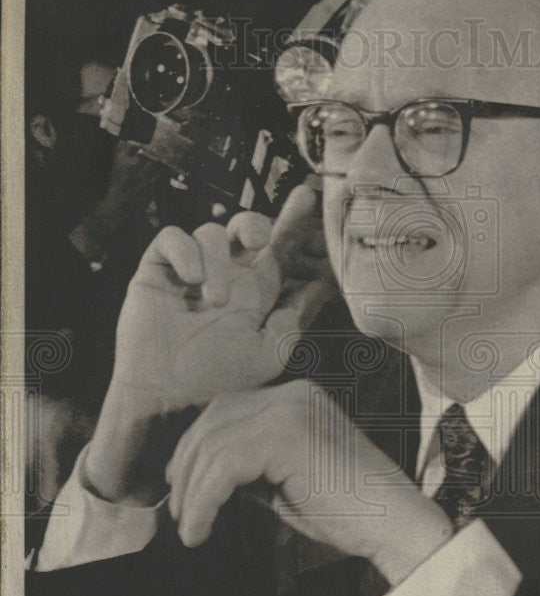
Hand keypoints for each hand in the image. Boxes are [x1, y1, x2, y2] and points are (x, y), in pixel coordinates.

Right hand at [111, 184, 334, 412]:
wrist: (169, 398)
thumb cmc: (221, 381)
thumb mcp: (270, 352)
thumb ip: (295, 317)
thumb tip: (324, 285)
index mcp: (255, 292)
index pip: (279, 250)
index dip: (293, 223)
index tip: (307, 197)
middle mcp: (226, 274)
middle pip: (245, 227)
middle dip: (255, 223)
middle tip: (258, 240)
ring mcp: (191, 270)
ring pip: (212, 231)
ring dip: (218, 262)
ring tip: (214, 301)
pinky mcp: (158, 270)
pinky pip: (173, 237)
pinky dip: (185, 251)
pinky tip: (191, 279)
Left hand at [166, 381, 453, 586]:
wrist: (397, 526)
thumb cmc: (349, 513)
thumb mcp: (286, 481)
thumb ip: (250, 467)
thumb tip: (198, 476)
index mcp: (298, 398)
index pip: (227, 411)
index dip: (195, 449)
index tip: (182, 489)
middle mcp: (295, 394)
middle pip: (215, 420)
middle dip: (187, 468)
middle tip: (179, 513)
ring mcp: (293, 409)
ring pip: (214, 445)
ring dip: (192, 493)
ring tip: (190, 531)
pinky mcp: (289, 435)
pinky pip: (224, 466)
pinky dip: (203, 500)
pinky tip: (201, 529)